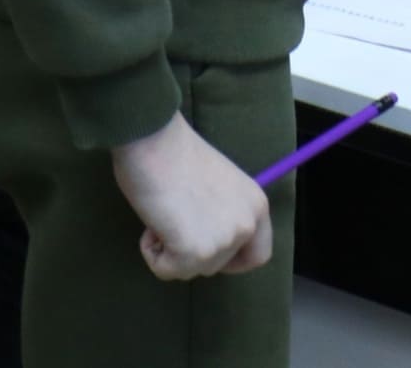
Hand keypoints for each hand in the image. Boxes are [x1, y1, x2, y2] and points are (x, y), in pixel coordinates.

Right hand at [111, 113, 271, 280]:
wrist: (155, 140)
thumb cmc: (177, 155)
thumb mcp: (218, 186)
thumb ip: (222, 213)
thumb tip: (208, 238)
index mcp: (256, 205)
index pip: (258, 255)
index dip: (232, 261)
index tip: (209, 253)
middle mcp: (246, 225)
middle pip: (218, 265)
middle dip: (191, 251)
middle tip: (175, 218)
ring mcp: (223, 241)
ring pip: (190, 270)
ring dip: (170, 250)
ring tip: (165, 212)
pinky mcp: (195, 252)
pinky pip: (166, 271)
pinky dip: (152, 253)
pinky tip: (154, 222)